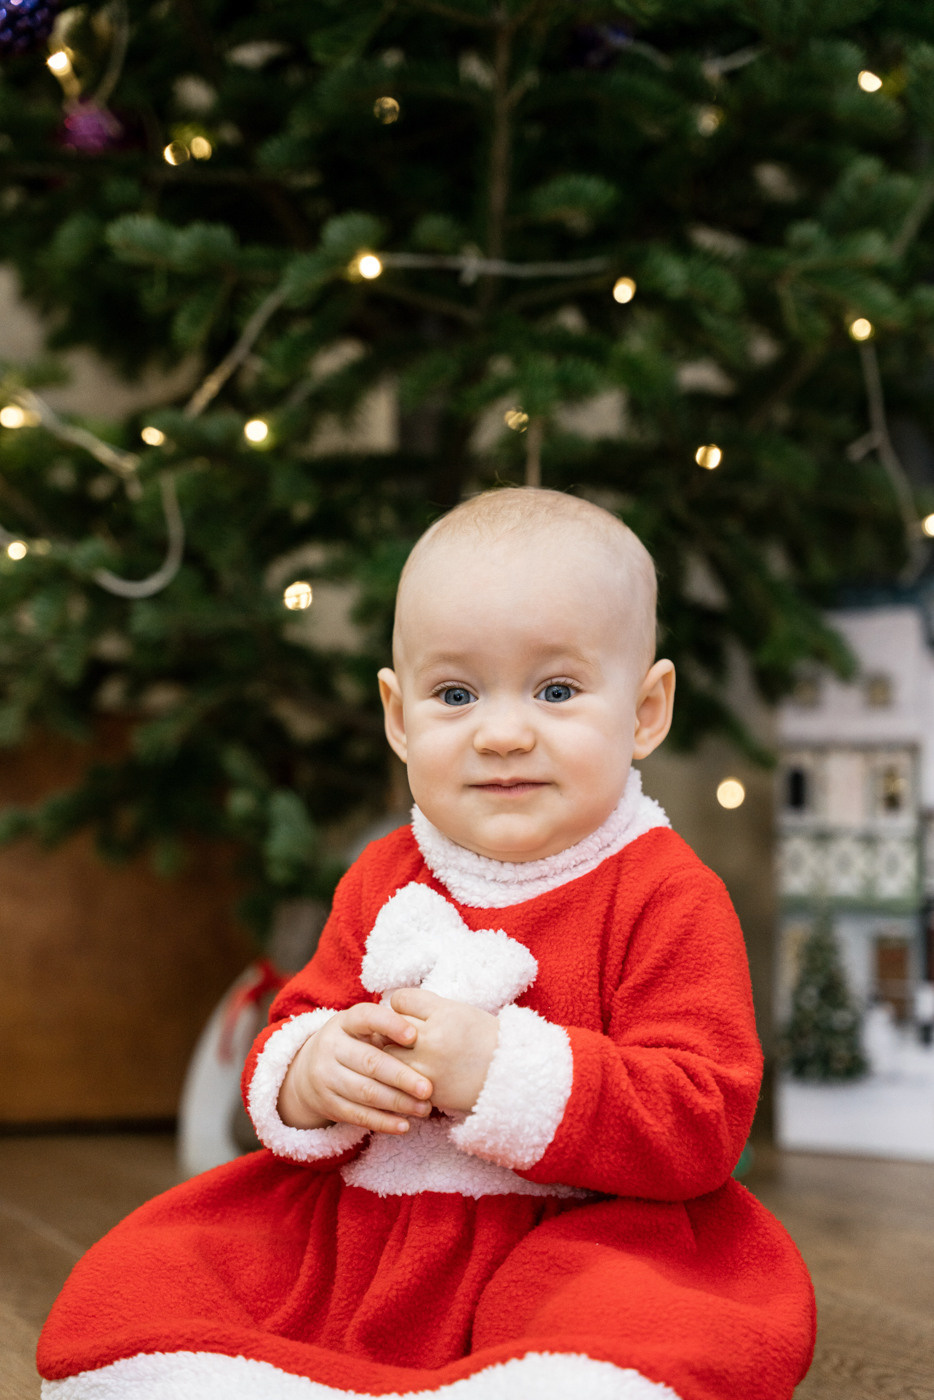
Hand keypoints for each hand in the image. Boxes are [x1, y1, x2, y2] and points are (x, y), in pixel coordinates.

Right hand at [277, 1001, 433, 1134]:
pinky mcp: (327, 1104)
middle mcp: (331, 1047)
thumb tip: (424, 1039)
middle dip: (402, 1077)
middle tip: (428, 1088)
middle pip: (370, 1062)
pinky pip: (357, 1116)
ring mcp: (326, 1077)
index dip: (390, 1025)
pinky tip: (404, 1125)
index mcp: (345, 1023)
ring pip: (365, 1092)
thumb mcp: (363, 1029)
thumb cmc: (354, 1044)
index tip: (415, 1036)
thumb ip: (387, 1030)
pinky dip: (383, 1122)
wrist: (309, 1070)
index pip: (367, 1017)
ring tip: (424, 1108)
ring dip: (398, 1103)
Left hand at [384, 988, 498, 1114]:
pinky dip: (402, 1078)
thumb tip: (396, 1008)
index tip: (409, 1013)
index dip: (403, 1006)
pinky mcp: (427, 1092)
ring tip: (408, 1056)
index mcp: (445, 1012)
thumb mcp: (463, 1013)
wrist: (512, 1078)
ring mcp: (428, 1067)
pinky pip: (399, 1081)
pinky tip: (414, 1076)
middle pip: (390, 1027)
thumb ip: (430, 1009)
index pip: (401, 1000)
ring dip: (394, 1055)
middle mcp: (433, 1038)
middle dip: (394, 1031)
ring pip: (388, 1055)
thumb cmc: (488, 1041)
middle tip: (404, 1037)